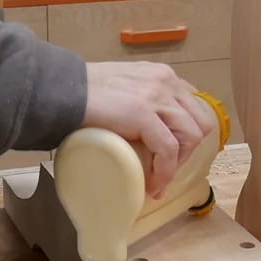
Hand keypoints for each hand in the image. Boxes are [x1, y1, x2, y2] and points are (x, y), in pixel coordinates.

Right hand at [82, 61, 216, 198]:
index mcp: (163, 75)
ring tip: (157, 179)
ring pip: (190, 138)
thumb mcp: (124, 87)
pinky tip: (153, 185)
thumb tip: (148, 125)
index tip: (171, 155)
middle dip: (187, 151)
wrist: (59, 90)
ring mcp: (157, 96)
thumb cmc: (83, 93)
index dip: (186, 135)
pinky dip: (164, 172)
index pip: (194, 108)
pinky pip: (168, 150)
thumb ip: (141, 97)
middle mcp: (166, 81)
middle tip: (165, 168)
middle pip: (201, 123)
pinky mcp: (144, 113)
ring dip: (177, 164)